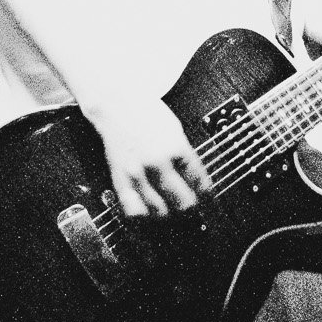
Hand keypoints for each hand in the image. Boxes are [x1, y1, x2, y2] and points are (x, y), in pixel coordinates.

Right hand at [88, 95, 212, 218]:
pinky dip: (145, 216)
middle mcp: (158, 163)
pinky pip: (134, 210)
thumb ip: (185, 156)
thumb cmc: (145, 113)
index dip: (206, 193)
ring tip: (172, 210)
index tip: (205, 196)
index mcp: (176, 148)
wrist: (116, 105)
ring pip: (160, 211)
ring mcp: (138, 174)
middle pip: (183, 202)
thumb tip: (197, 181)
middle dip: (190, 207)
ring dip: (170, 214)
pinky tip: (150, 212)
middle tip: (190, 205)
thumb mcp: (175, 130)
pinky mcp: (121, 180)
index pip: (200, 183)